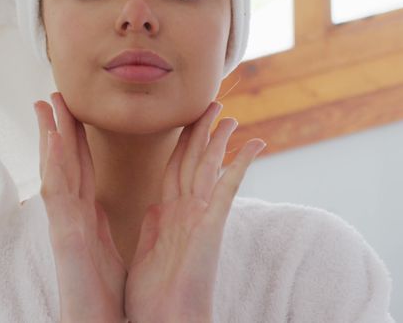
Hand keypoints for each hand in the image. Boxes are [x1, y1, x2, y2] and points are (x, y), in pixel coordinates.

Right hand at [35, 92, 126, 322]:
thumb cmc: (102, 296)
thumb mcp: (107, 249)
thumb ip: (102, 225)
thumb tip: (104, 209)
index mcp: (85, 219)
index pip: (80, 170)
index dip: (75, 140)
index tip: (71, 111)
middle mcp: (71, 218)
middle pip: (64, 164)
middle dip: (58, 129)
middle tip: (52, 95)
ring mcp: (64, 226)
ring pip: (55, 172)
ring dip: (50, 138)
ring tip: (46, 105)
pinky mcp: (65, 238)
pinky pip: (58, 195)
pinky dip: (55, 165)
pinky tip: (54, 141)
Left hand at [123, 101, 266, 322]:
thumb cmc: (155, 299)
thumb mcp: (147, 252)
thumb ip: (154, 226)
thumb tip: (154, 207)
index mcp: (169, 216)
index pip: (174, 168)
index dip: (181, 143)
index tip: (187, 122)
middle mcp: (187, 212)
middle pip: (194, 160)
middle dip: (202, 130)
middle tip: (212, 103)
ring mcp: (201, 217)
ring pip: (209, 166)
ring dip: (218, 138)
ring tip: (229, 113)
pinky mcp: (212, 225)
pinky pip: (228, 188)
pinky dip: (240, 164)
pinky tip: (254, 144)